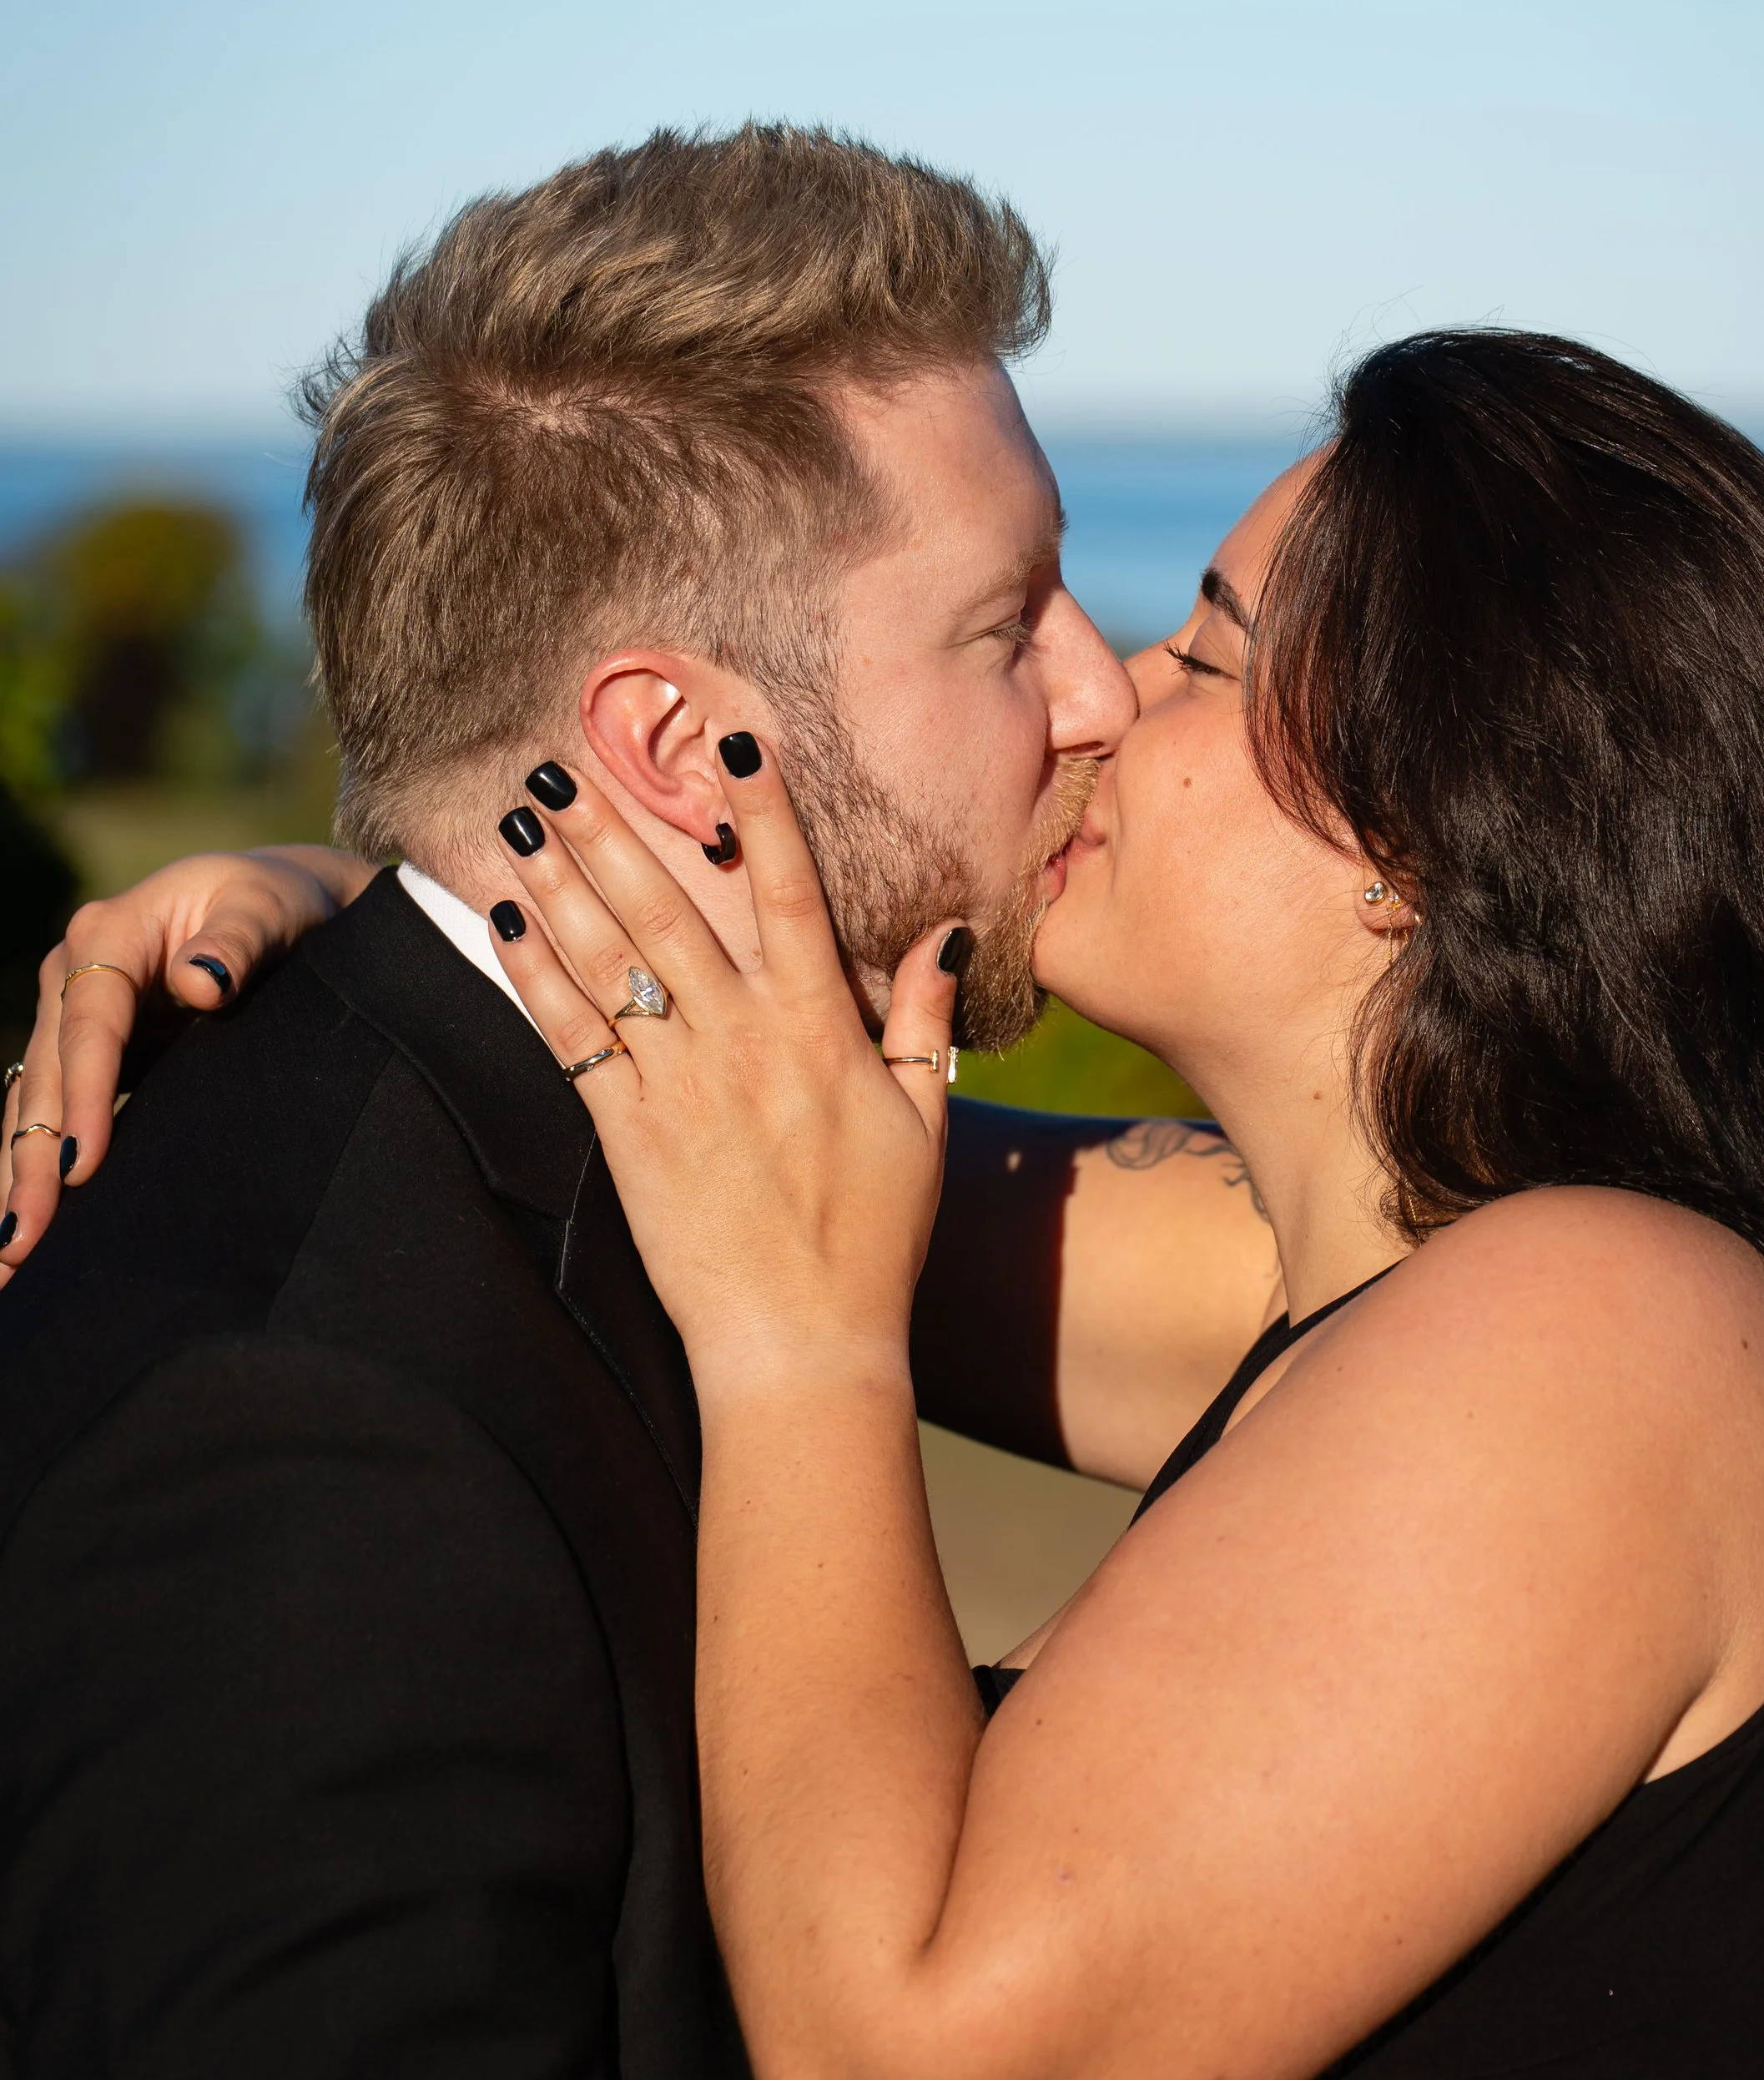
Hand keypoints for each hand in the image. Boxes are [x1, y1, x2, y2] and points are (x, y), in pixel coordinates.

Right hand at [0, 846, 369, 1284]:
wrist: (275, 903)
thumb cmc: (277, 902)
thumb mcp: (269, 907)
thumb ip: (240, 939)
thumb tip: (201, 983)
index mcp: (109, 932)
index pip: (88, 1024)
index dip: (83, 1096)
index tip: (82, 1165)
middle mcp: (73, 975)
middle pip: (46, 1076)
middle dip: (30, 1161)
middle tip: (23, 1244)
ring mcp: (70, 1017)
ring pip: (31, 1106)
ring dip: (17, 1180)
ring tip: (10, 1259)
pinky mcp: (84, 1055)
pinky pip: (50, 1116)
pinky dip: (33, 1171)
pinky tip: (26, 1233)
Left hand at [489, 747, 960, 1379]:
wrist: (802, 1343)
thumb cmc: (874, 1238)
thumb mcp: (924, 1124)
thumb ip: (929, 1023)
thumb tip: (946, 933)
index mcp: (822, 1029)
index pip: (789, 891)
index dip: (761, 808)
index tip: (732, 736)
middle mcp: (744, 1041)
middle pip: (670, 908)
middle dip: (613, 826)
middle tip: (561, 761)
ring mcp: (679, 1086)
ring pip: (609, 959)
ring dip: (561, 879)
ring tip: (519, 815)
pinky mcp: (626, 1134)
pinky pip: (571, 1039)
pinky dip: (533, 974)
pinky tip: (501, 921)